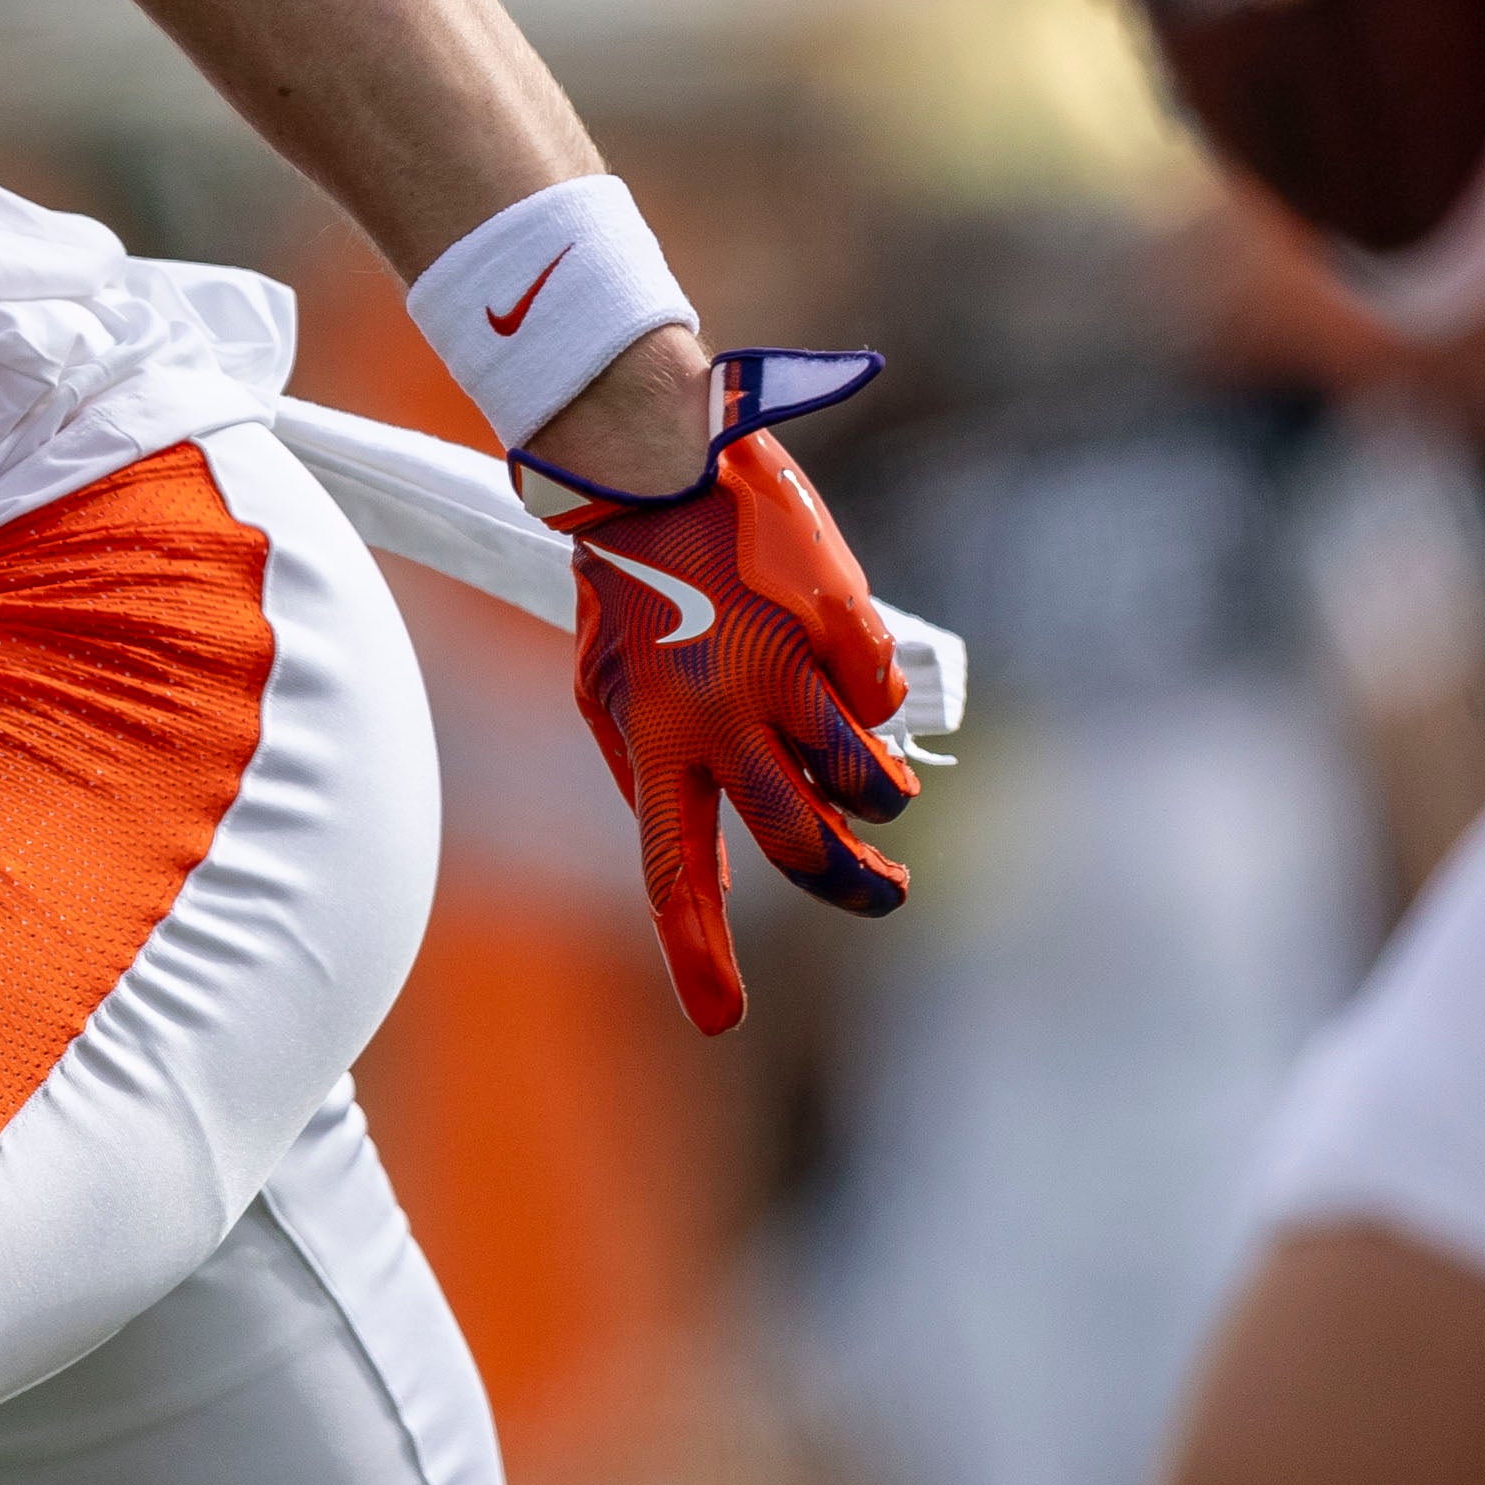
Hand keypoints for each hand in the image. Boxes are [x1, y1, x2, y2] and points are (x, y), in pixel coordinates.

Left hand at [517, 348, 918, 1035]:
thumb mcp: (603, 685)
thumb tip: (698, 855)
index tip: (721, 1019)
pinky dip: (869, 699)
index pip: (675, 870)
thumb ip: (649, 770)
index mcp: (655, 737)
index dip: (698, 950)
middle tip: (880, 890)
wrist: (657, 466)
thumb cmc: (625, 584)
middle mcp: (722, 716)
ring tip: (874, 784)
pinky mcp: (842, 629)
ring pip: (864, 782)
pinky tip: (837, 660)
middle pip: (801, 844)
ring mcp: (788, 673)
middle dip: (853, 885)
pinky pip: (879, 700)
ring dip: (877, 796)